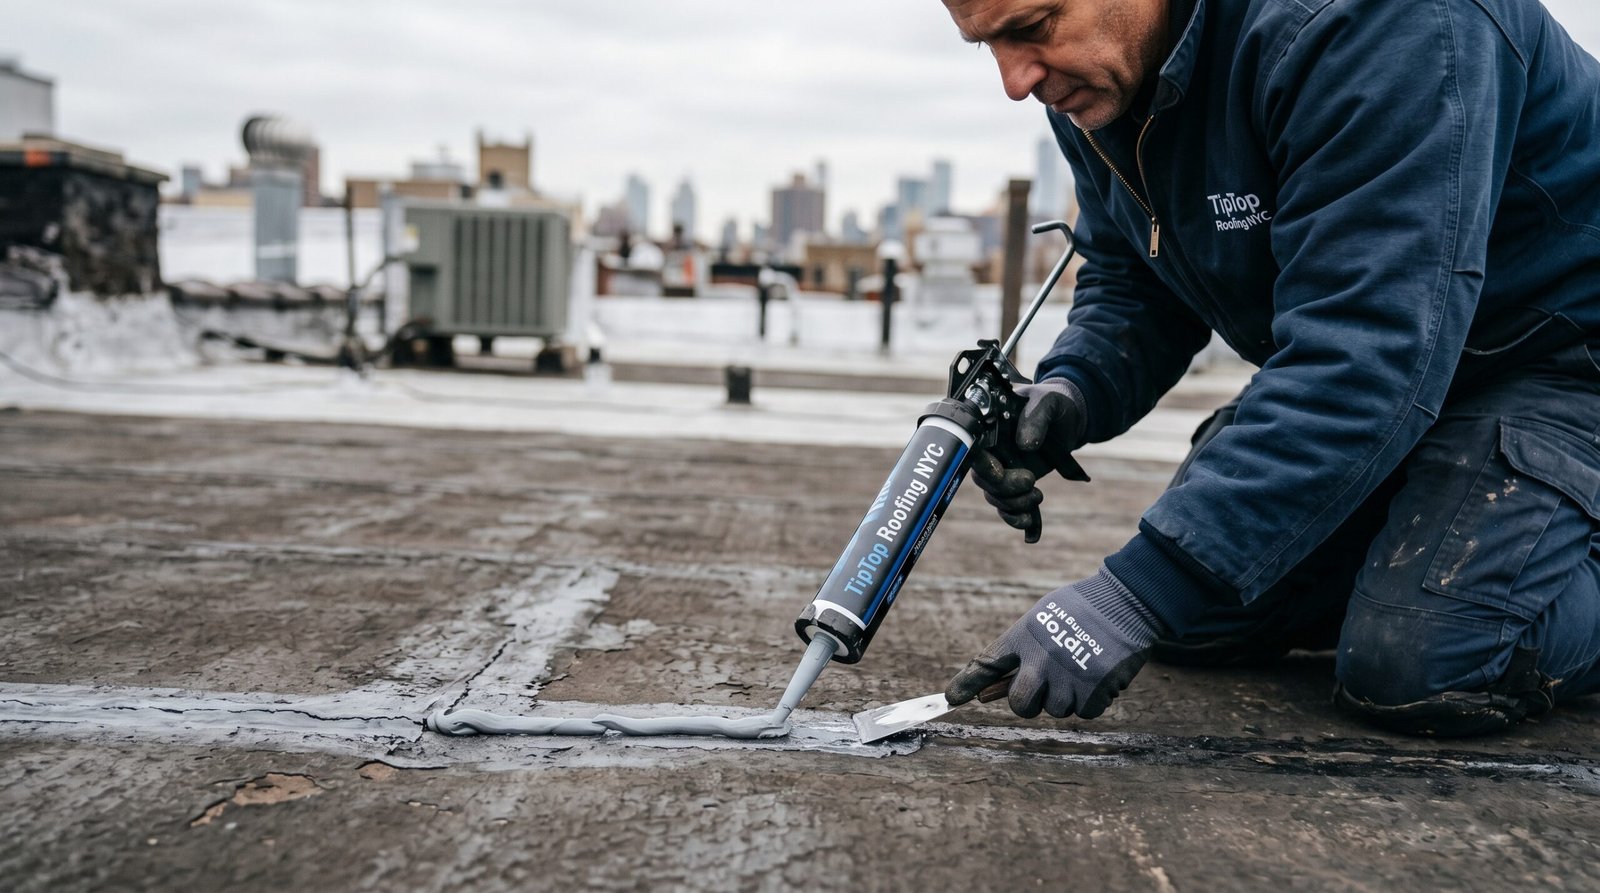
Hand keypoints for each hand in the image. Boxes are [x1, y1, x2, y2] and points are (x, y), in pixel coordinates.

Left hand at [945, 570, 1159, 719]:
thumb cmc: (1081, 608)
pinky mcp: (1094, 691)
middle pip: (1019, 704)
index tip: (951, 698)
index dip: (966, 683)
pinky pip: (1085, 712)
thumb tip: (996, 686)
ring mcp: (1066, 677)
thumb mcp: (1042, 617)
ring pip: (1056, 709)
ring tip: (1080, 668)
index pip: (987, 664)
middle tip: (1041, 692)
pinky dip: (1092, 699)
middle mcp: (1040, 660)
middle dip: (1027, 704)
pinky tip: (1098, 674)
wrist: (1126, 601)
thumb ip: (1021, 650)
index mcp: (1023, 637)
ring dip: (1067, 697)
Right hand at [971, 379, 1087, 533]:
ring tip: (1038, 495)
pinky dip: (1014, 518)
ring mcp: (1003, 470)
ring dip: (1014, 504)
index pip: (973, 451)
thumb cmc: (1054, 403)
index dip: (981, 466)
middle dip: (1005, 487)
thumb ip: (1036, 417)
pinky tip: (1030, 522)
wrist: (1071, 418)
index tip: (1000, 471)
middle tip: (1031, 480)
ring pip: (994, 496)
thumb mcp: (1048, 402)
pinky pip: (1006, 507)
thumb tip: (1024, 445)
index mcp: (990, 429)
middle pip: (983, 480)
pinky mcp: (1016, 485)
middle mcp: (992, 451)